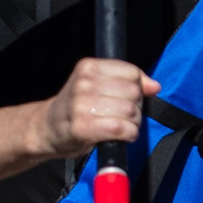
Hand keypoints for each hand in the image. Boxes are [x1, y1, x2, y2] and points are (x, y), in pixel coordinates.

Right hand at [25, 57, 158, 157]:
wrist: (48, 128)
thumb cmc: (76, 107)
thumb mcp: (97, 85)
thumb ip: (126, 81)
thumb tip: (154, 86)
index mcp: (88, 67)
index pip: (131, 72)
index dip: (137, 88)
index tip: (126, 98)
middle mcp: (84, 83)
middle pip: (133, 92)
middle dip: (136, 107)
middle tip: (125, 115)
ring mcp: (82, 105)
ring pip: (129, 110)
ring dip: (133, 123)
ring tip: (123, 126)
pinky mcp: (83, 127)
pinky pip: (120, 128)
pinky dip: (128, 134)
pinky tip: (121, 136)